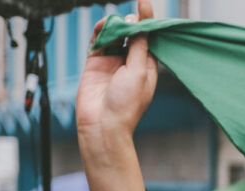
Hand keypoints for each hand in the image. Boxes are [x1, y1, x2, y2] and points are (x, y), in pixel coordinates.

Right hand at [76, 0, 156, 190]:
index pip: (149, 39)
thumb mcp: (139, 71)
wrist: (102, 124)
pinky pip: (98, 41)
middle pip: (131, 34)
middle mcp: (130, 63)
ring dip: (115, 25)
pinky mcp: (95, 63)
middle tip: (129, 17)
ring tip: (115, 23)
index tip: (145, 4)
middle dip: (131, 22)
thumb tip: (139, 23)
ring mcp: (112, 62)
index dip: (147, 22)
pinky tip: (103, 25)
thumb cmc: (126, 104)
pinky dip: (100, 31)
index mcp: (147, 67)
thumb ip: (138, 46)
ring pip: (114, 35)